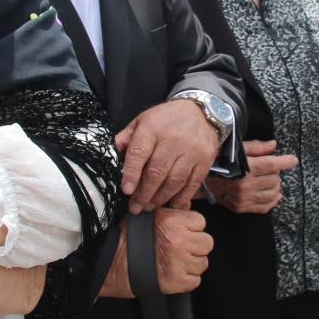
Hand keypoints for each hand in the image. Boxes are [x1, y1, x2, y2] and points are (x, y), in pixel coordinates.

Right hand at [99, 207, 213, 298]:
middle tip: (183, 249)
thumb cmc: (126, 240)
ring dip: (192, 264)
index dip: (193, 228)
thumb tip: (184, 209)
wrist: (112, 264)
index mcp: (173, 222)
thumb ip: (169, 213)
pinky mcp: (177, 281)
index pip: (200, 222)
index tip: (185, 233)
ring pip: (202, 263)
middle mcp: (179, 241)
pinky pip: (195, 281)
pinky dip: (187, 280)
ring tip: (176, 262)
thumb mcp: (147, 215)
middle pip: (206, 243)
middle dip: (196, 247)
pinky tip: (174, 274)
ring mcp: (180, 262)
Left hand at [115, 99, 219, 213]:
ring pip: (174, 181)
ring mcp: (192, 150)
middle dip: (144, 193)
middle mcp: (173, 139)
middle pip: (157, 172)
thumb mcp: (142, 121)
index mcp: (153, 128)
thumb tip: (112, 153)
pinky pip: (192, 184)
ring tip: (149, 206)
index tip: (126, 190)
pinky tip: (171, 204)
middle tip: (136, 207)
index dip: (131, 174)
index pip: (139, 153)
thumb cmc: (166, 119)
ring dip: (160, 198)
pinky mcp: (205, 160)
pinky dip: (181, 198)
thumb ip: (126, 138)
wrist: (201, 112)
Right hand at [204, 139, 297, 214]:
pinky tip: (273, 194)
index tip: (293, 160)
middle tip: (269, 168)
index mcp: (245, 168)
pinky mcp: (240, 208)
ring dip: (275, 186)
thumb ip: (257, 147)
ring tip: (270, 180)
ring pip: (272, 194)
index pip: (272, 165)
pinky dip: (272, 201)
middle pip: (274, 179)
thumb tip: (274, 146)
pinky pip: (264, 207)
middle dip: (275, 172)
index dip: (285, 162)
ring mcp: (243, 198)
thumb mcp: (236, 149)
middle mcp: (245, 185)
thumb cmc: (218, 161)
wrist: (199, 178)